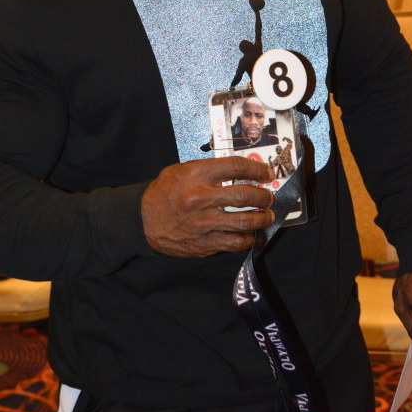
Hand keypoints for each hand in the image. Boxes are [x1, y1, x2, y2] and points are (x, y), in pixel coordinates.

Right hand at [142, 157, 274, 256]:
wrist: (143, 221)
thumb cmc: (164, 193)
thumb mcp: (182, 170)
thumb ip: (209, 169)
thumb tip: (241, 171)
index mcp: (195, 175)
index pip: (236, 167)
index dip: (256, 170)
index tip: (266, 173)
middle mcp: (200, 198)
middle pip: (245, 195)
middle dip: (263, 196)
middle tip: (268, 197)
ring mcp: (204, 223)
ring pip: (245, 222)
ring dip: (262, 219)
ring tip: (268, 216)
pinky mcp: (205, 244)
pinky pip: (235, 242)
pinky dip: (248, 238)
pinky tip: (251, 233)